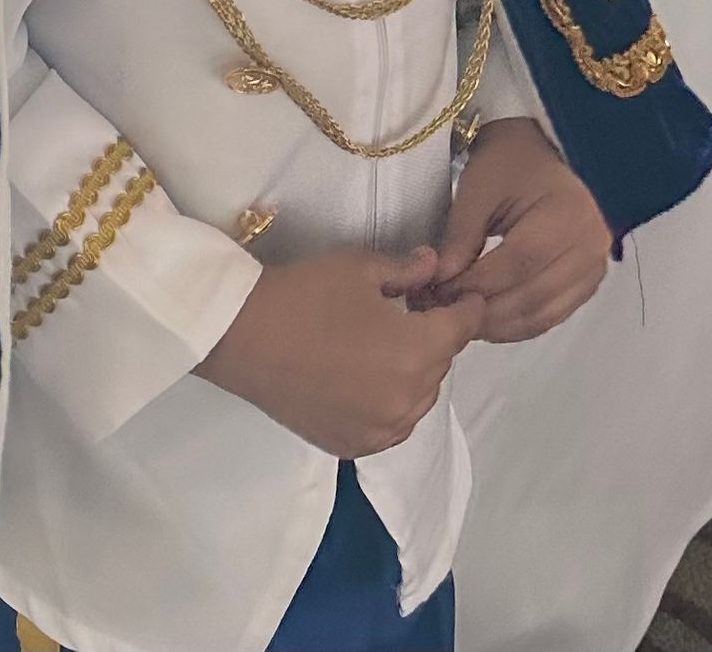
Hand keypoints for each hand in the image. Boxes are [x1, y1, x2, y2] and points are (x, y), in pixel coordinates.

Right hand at [198, 245, 481, 457]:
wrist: (243, 336)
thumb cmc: (305, 294)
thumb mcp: (359, 268)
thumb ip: (406, 270)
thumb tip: (434, 266)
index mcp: (416, 353)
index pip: (461, 330)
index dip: (467, 309)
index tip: (466, 297)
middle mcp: (406, 401)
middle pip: (440, 366)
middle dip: (435, 338)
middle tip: (415, 314)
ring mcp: (380, 431)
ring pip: (417, 400)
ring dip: (414, 374)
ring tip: (387, 346)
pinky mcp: (352, 446)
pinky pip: (390, 425)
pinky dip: (389, 403)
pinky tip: (365, 379)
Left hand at [423, 118, 611, 344]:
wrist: (539, 155)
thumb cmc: (507, 164)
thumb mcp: (478, 189)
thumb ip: (461, 236)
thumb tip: (440, 281)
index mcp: (565, 214)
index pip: (517, 263)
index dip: (476, 283)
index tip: (438, 293)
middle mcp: (590, 247)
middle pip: (532, 295)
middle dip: (483, 310)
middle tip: (444, 313)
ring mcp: (594, 269)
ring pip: (542, 314)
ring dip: (499, 326)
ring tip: (461, 321)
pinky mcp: (588, 284)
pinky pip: (552, 315)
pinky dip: (518, 325)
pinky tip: (488, 323)